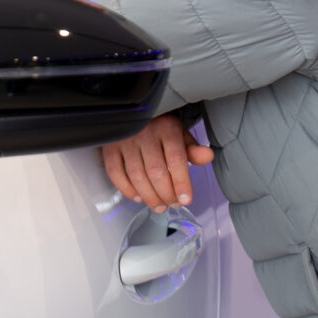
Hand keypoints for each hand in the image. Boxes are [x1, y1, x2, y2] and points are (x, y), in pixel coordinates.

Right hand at [100, 114, 214, 212]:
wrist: (134, 111)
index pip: (176, 158)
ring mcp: (125, 140)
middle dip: (166, 193)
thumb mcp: (179, 133)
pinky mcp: (110, 147)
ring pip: (137, 175)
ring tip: (159, 206)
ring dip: (149, 196)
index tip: (186, 199)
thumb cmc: (159, 125)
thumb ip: (192, 148)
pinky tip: (138, 197)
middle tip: (173, 204)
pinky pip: (115, 173)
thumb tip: (207, 157)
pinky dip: (127, 189)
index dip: (181, 182)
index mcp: (166, 128)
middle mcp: (145, 133)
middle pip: (156, 171)